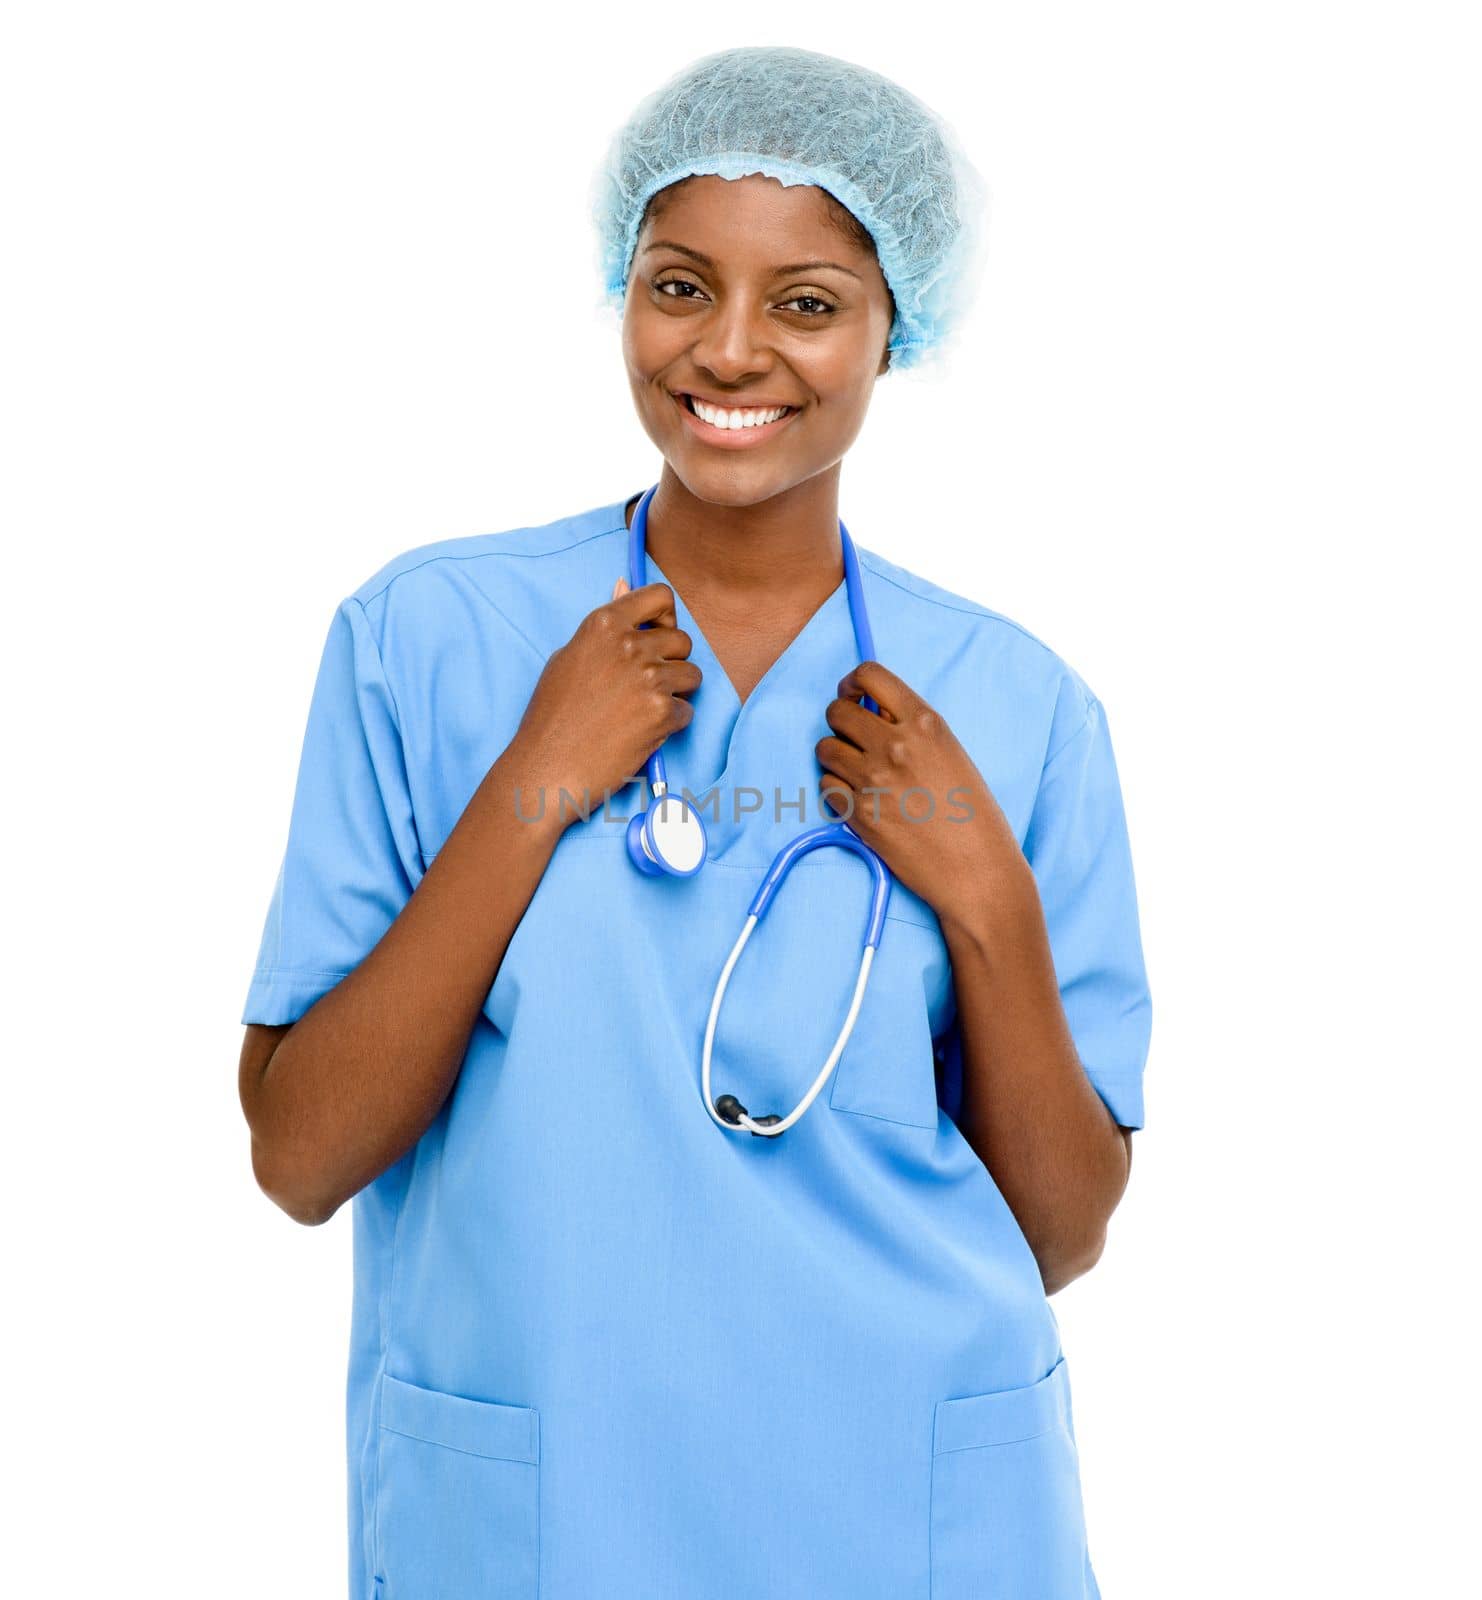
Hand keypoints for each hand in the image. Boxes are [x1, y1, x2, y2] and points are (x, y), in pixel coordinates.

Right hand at [506, 575, 700, 823]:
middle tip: (645, 686)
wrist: (548, 767)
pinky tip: (642, 732)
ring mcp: (648, 678)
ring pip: (692, 674)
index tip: (657, 635)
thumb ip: (605, 624)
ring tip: (643, 710)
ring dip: (676, 692)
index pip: (660, 596)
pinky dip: (671, 723)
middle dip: (671, 661)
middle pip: (682, 639)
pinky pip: (687, 710)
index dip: (665, 617)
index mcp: (604, 624)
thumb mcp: (570, 656)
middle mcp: (629, 645)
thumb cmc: (552, 715)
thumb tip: (624, 583)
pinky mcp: (662, 712)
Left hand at [815, 661, 1036, 937]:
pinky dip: (836, 790)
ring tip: (858, 773)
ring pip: (824, 748)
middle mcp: (895, 744)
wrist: (977, 870)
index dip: (852, 683)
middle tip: (853, 738)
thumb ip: (913, 729)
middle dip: (840, 722)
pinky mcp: (858, 813)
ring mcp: (873, 779)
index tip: (853, 696)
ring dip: (836, 757)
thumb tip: (872, 712)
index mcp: (925, 722)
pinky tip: (860, 799)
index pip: (869, 675)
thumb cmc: (973, 814)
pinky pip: (825, 785)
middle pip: (837, 711)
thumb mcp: (951, 753)